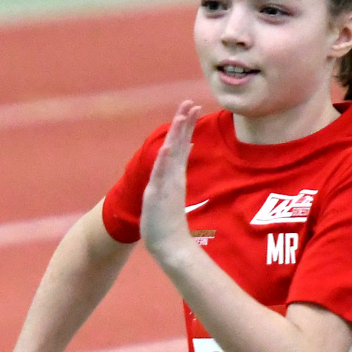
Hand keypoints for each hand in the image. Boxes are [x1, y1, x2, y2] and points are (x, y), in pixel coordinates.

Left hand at [140, 101, 200, 262]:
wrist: (170, 247)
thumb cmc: (170, 228)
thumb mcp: (169, 201)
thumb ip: (172, 187)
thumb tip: (176, 181)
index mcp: (175, 178)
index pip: (181, 147)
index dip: (185, 129)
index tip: (191, 110)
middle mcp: (173, 178)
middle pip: (180, 145)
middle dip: (184, 124)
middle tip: (192, 104)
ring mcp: (167, 185)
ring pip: (173, 154)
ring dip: (177, 134)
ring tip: (183, 115)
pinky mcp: (160, 194)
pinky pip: (164, 173)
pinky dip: (166, 159)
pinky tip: (169, 145)